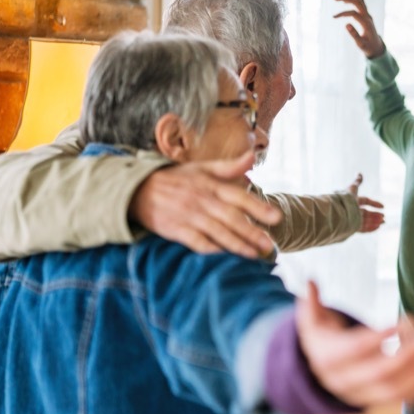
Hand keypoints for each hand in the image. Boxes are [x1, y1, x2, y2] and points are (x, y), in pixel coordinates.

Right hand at [128, 151, 280, 257]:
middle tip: (270, 245)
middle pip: (231, 217)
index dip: (258, 207)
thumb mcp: (201, 168)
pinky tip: (224, 257)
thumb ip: (229, 166)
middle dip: (252, 232)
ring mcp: (188, 215)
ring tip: (255, 255)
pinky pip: (196, 241)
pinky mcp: (175, 229)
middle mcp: (201, 199)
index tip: (277, 217)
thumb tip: (253, 156)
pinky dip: (211, 249)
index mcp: (210, 184)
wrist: (137, 189)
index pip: (238, 196)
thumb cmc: (175, 179)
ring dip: (237, 244)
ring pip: (217, 231)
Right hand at [297, 281, 413, 407]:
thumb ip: (311, 304)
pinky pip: (407, 398)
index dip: (378, 337)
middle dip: (410, 356)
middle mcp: (348, 383)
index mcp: (331, 360)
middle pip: (382, 375)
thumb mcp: (312, 324)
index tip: (402, 321)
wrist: (322, 378)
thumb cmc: (324, 342)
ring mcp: (367, 396)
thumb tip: (310, 282)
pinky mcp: (383, 402)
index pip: (356, 350)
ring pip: (398, 391)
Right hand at [333, 0, 385, 58]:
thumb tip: (346, 24)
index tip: (334, 17)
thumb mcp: (360, 44)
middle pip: (358, 2)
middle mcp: (368, 17)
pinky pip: (361, 3)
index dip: (343, 14)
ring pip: (360, 0)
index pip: (353, 13)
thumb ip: (354, 35)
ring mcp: (368, 15)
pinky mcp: (366, 15)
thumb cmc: (368, 47)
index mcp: (366, 24)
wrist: (377, 47)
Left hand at [347, 173, 384, 232]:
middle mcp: (353, 210)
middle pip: (367, 212)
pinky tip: (378, 227)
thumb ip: (357, 182)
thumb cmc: (345, 199)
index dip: (374, 203)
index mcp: (353, 200)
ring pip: (366, 220)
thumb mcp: (353, 189)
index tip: (382, 206)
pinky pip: (363, 228)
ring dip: (375, 221)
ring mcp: (353, 219)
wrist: (338, 211)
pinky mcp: (352, 227)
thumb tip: (359, 173)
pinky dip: (371, 227)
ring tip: (383, 222)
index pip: (366, 201)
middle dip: (376, 215)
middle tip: (384, 217)